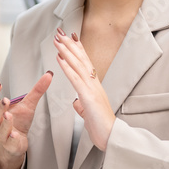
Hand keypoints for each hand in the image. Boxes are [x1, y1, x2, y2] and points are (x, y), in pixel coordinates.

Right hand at [0, 71, 52, 160]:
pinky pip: (9, 142)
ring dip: (5, 122)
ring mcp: (3, 134)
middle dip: (0, 107)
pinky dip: (12, 138)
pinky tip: (16, 135)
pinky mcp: (10, 145)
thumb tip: (49, 74)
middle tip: (6, 100)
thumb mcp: (28, 104)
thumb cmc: (20, 121)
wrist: (18, 141)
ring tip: (8, 115)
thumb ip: (37, 90)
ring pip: (1, 129)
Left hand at [53, 29, 115, 150]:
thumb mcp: (88, 113)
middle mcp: (94, 83)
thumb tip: (76, 102)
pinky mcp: (89, 96)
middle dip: (70, 44)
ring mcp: (92, 89)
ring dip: (66, 51)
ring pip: (78, 65)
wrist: (111, 136)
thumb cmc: (101, 126)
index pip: (85, 63)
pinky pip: (75, 79)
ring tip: (57, 40)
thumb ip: (82, 105)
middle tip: (60, 32)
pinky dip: (67, 67)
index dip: (78, 49)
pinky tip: (60, 59)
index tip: (70, 37)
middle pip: (81, 59)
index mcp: (94, 86)